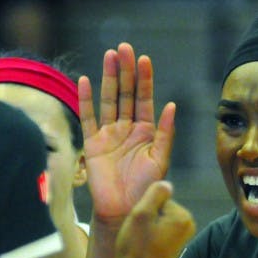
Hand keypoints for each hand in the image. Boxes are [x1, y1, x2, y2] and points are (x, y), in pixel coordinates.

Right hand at [79, 43, 175, 222]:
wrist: (124, 209)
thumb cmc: (146, 188)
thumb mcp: (160, 159)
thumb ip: (166, 133)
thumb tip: (172, 106)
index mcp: (146, 131)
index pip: (144, 99)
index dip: (144, 79)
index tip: (144, 58)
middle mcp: (127, 128)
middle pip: (125, 93)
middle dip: (125, 71)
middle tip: (124, 48)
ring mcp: (109, 134)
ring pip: (108, 100)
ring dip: (108, 78)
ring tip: (109, 55)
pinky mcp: (93, 144)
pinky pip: (88, 118)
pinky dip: (86, 100)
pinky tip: (86, 81)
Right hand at [114, 180, 195, 257]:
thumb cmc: (135, 247)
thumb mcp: (141, 214)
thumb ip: (155, 193)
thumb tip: (167, 184)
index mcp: (183, 216)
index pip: (160, 197)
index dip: (146, 208)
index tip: (141, 225)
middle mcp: (189, 225)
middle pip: (162, 207)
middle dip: (149, 216)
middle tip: (140, 233)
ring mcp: (184, 236)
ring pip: (160, 218)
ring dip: (149, 225)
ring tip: (142, 240)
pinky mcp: (177, 244)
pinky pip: (161, 229)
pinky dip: (152, 234)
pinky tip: (146, 246)